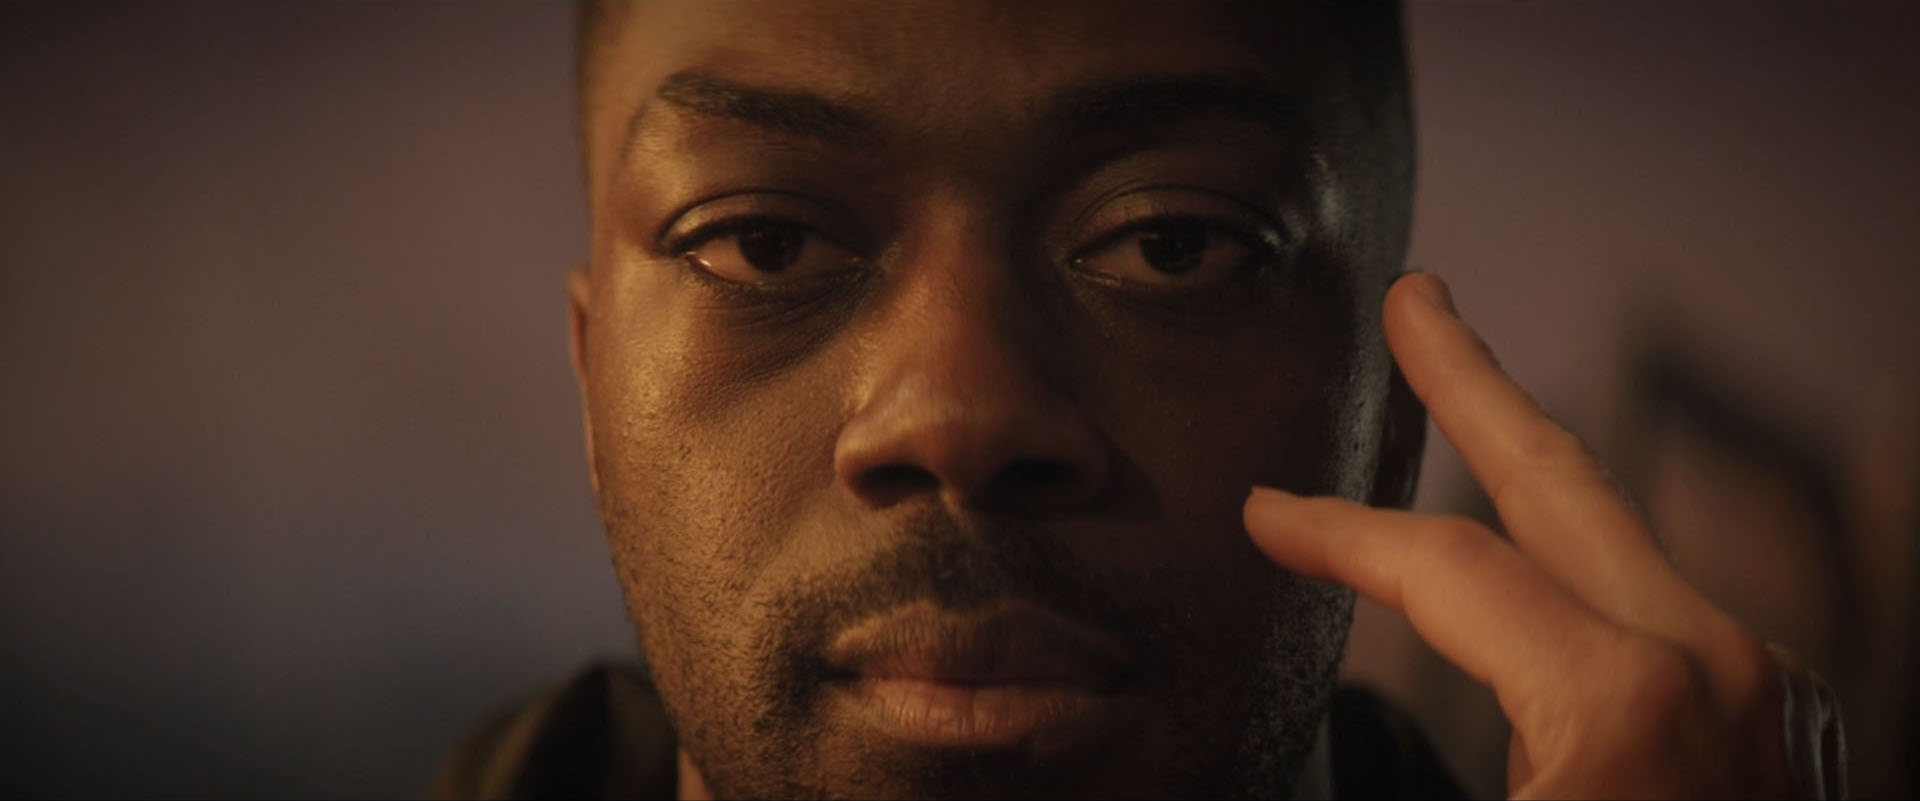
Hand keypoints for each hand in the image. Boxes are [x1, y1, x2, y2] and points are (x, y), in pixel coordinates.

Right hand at [1243, 273, 1845, 798]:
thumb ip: (1389, 760)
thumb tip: (1318, 727)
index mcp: (1621, 696)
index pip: (1445, 567)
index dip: (1337, 532)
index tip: (1269, 513)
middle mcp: (1712, 666)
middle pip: (1563, 479)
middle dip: (1474, 381)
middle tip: (1417, 302)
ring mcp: (1761, 689)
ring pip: (1621, 541)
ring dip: (1533, 472)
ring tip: (1474, 414)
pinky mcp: (1778, 720)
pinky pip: (1659, 609)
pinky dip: (1583, 571)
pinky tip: (1543, 571)